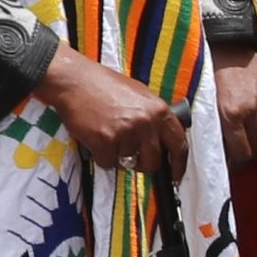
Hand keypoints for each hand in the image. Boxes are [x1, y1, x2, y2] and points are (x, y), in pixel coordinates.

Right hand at [35, 41, 186, 176]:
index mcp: (159, 111)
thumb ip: (154, 118)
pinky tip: (97, 138)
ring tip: (109, 134)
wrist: (77, 81)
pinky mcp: (105, 141)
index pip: (179, 145)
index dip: (179, 164)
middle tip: (131, 155)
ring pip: (128, 163)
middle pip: (153, 162)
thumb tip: (162, 140)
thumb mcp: (142, 96)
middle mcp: (146, 123)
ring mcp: (126, 133)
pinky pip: (108, 162)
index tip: (176, 175)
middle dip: (142, 163)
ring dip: (118, 155)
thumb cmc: (106, 86)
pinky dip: (101, 155)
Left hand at [211, 45, 256, 169]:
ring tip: (247, 132)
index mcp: (230, 115)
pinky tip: (256, 113)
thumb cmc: (209, 75)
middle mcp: (251, 109)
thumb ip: (214, 128)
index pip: (242, 154)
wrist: (228, 45)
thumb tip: (218, 151)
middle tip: (240, 152)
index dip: (237, 164)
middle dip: (249, 153)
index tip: (232, 165)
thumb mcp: (205, 104)